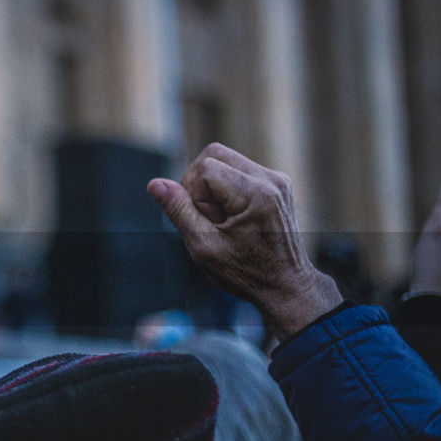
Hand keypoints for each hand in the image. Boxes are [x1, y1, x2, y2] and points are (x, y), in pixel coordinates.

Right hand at [148, 143, 341, 341]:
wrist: (286, 286)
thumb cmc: (246, 273)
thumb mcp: (204, 246)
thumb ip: (178, 211)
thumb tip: (155, 184)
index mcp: (255, 194)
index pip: (203, 167)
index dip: (193, 194)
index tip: (205, 222)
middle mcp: (271, 179)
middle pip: (214, 154)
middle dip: (200, 184)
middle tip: (210, 218)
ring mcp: (278, 179)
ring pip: (226, 161)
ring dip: (214, 187)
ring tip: (224, 220)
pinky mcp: (278, 183)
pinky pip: (239, 171)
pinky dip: (228, 190)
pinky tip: (235, 218)